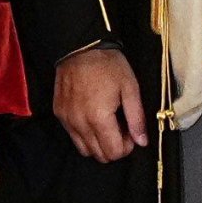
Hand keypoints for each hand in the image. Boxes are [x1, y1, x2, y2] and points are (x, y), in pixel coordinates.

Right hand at [53, 48, 148, 162]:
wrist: (80, 47)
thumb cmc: (108, 65)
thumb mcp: (130, 88)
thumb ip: (136, 118)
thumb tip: (142, 141)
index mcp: (99, 118)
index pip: (114, 152)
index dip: (127, 146)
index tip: (130, 130)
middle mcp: (80, 123)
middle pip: (99, 155)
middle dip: (114, 147)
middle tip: (121, 127)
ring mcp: (67, 120)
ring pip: (84, 150)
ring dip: (99, 144)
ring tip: (107, 124)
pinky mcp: (59, 114)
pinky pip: (73, 136)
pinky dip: (85, 134)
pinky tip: (93, 117)